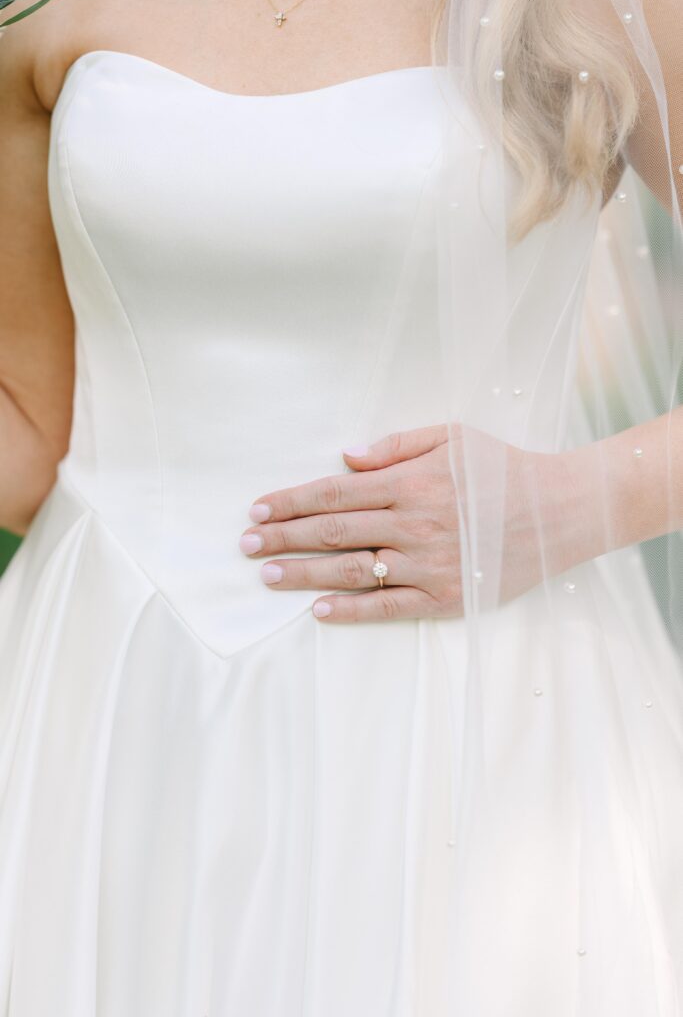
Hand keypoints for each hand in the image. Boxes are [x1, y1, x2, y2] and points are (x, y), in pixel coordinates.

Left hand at [239, 423, 592, 623]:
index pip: (335, 492)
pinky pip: (389, 607)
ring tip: (266, 574)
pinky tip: (318, 610)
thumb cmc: (503, 469)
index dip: (292, 501)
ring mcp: (429, 564)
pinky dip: (351, 610)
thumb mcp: (452, 437)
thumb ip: (396, 445)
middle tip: (245, 545)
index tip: (258, 509)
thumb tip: (345, 456)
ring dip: (303, 574)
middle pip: (333, 531)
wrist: (561, 511)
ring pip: (353, 570)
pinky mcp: (445, 597)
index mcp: (411, 482)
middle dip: (283, 537)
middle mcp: (414, 523)